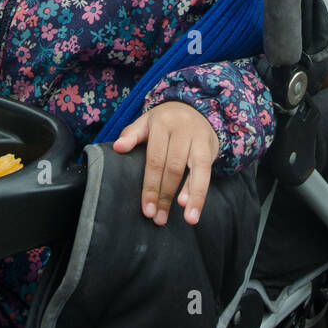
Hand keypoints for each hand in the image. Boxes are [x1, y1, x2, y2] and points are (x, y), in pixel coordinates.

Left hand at [112, 100, 217, 226]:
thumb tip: (117, 148)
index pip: (155, 159)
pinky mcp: (210, 147)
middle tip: (158, 218)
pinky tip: (194, 206)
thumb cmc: (165, 121)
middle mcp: (182, 130)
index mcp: (162, 124)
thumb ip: (132, 134)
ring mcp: (199, 138)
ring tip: (189, 219)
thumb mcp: (146, 122)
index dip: (150, 186)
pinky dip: (201, 190)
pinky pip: (207, 171)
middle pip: (173, 168)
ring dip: (192, 196)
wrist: (195, 108)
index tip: (147, 209)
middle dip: (165, 196)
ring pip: (197, 169)